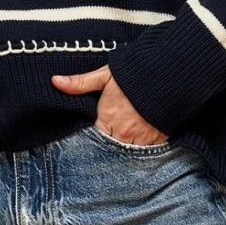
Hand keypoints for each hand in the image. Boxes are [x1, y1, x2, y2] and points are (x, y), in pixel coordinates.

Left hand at [51, 63, 166, 144]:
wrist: (170, 73)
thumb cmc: (135, 73)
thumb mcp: (105, 75)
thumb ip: (80, 83)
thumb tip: (55, 81)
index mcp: (108, 118)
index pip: (94, 138)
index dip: (95, 136)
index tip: (96, 133)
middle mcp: (124, 132)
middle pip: (111, 148)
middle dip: (110, 143)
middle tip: (112, 135)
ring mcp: (142, 138)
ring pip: (128, 151)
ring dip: (126, 146)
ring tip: (126, 137)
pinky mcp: (159, 139)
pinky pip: (147, 150)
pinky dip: (143, 145)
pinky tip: (141, 136)